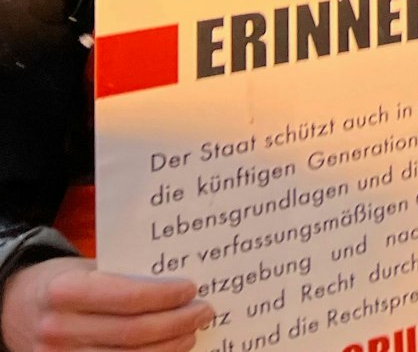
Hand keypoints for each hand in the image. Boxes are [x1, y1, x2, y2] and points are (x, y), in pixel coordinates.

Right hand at [1, 257, 211, 351]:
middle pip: (134, 333)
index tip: (191, 288)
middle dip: (178, 323)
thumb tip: (182, 287)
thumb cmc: (62, 282)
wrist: (15, 308)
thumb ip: (125, 277)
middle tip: (204, 311)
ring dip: (170, 347)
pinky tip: (168, 350)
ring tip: (191, 332)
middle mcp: (59, 328)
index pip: (129, 298)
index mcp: (66, 291)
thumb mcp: (86, 269)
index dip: (167, 295)